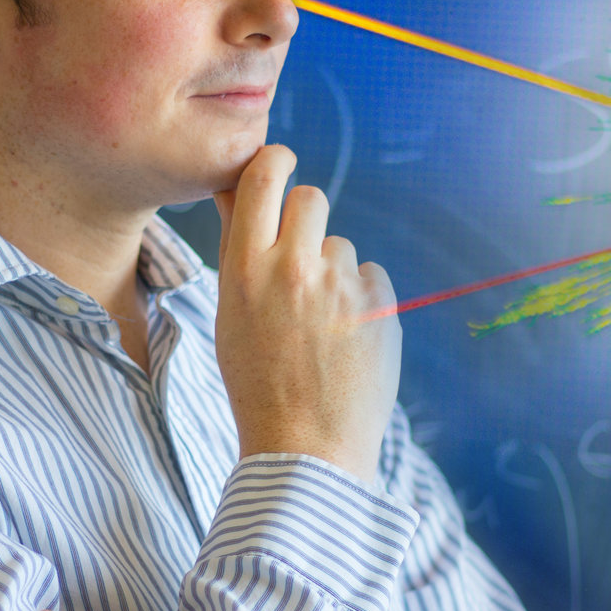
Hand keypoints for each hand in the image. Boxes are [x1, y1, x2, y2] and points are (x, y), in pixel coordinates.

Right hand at [210, 144, 399, 483]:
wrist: (306, 449)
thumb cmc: (257, 383)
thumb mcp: (229, 314)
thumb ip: (238, 250)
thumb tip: (238, 189)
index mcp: (244, 269)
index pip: (265, 177)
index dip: (275, 161)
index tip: (280, 164)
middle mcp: (293, 267)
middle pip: (310, 198)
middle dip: (307, 220)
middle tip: (301, 261)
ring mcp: (341, 285)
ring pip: (341, 247)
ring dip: (333, 274)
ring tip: (320, 329)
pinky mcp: (380, 303)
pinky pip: (371, 277)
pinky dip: (362, 302)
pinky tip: (346, 342)